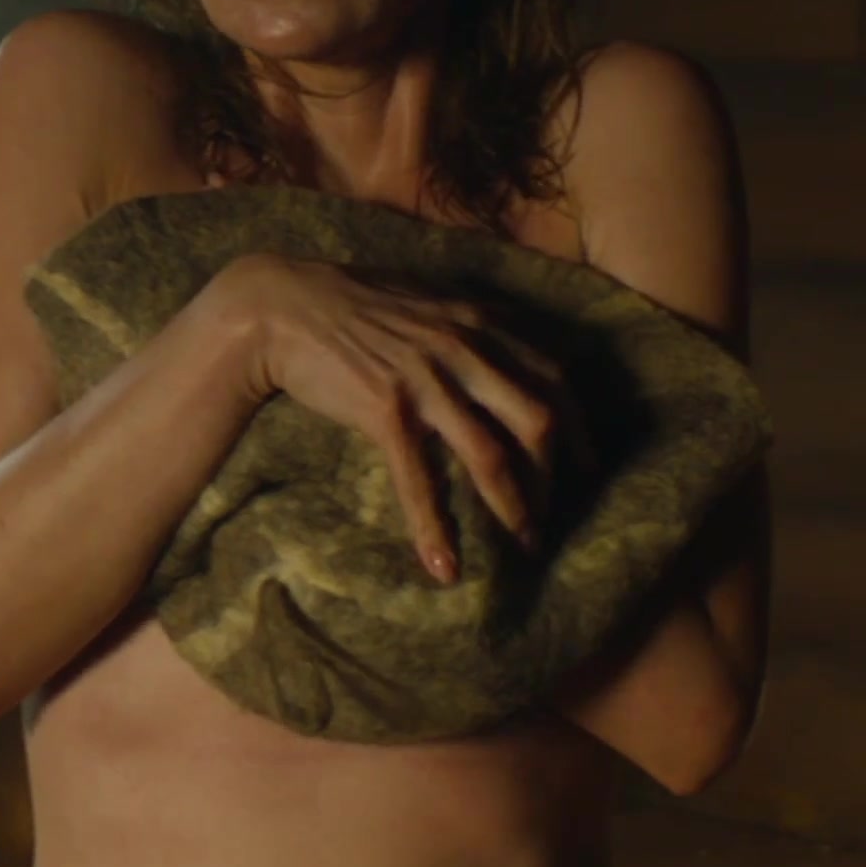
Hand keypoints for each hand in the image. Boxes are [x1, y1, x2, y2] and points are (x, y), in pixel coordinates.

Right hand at [207, 253, 567, 584]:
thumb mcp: (423, 298)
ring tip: (524, 543)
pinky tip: (444, 568)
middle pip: (537, 418)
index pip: (550, 376)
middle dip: (555, 475)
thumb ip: (464, 320)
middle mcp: (462, 348)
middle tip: (556, 513)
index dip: (576, 424)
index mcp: (476, 321)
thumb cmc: (347, 302)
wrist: (279, 307)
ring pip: (492, 455)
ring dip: (514, 507)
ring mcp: (426, 380)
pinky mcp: (386, 411)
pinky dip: (434, 529)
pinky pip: (420, 480)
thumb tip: (497, 338)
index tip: (586, 462)